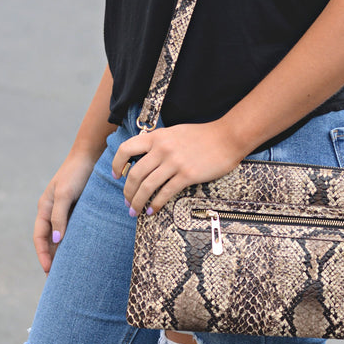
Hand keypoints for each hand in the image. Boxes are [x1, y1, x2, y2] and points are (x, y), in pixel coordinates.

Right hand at [33, 151, 96, 273]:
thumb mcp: (65, 193)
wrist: (91, 154)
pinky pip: (74, 228)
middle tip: (57, 278)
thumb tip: (57, 240)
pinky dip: (74, 241)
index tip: (48, 271)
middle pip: (49, 239)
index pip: (40, 237)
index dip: (42, 254)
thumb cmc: (76, 172)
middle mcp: (53, 210)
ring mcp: (66, 209)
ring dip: (63, 251)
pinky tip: (82, 250)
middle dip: (51, 257)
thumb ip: (59, 216)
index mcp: (45, 207)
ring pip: (61, 235)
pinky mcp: (79, 207)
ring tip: (69, 269)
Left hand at [111, 121, 242, 215]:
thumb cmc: (203, 135)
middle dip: (128, 192)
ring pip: (147, 186)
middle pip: (135, 174)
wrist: (227, 137)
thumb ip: (159, 143)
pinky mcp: (186, 175)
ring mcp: (174, 162)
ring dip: (138, 202)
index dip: (117, 164)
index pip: (126, 149)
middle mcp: (162, 148)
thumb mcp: (175, 132)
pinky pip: (165, 193)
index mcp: (157, 136)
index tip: (117, 176)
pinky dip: (156, 204)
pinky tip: (152, 210)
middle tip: (127, 202)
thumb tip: (144, 158)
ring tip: (135, 211)